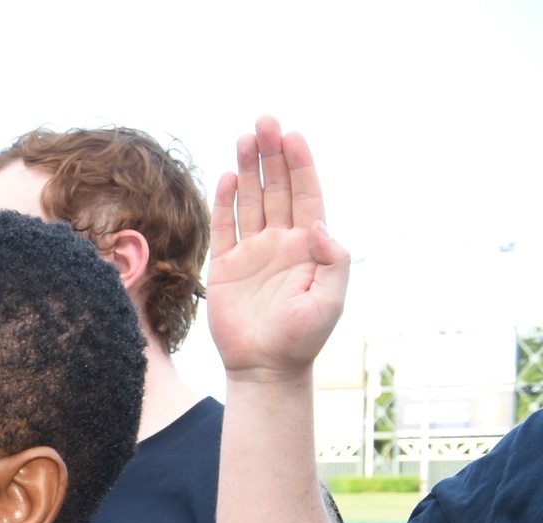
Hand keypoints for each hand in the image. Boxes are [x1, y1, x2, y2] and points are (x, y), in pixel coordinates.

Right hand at [207, 116, 349, 383]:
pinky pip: (224, 228)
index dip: (301, 164)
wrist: (265, 368)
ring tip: (245, 137)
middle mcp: (281, 242)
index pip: (306, 194)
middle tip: (266, 121)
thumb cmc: (302, 338)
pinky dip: (225, 202)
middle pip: (277, 188)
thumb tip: (315, 223)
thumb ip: (332, 259)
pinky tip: (225, 178)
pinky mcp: (225, 267)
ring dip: (248, 169)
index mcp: (308, 246)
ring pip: (250, 200)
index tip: (293, 135)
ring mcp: (252, 253)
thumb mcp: (331, 298)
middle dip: (272, 154)